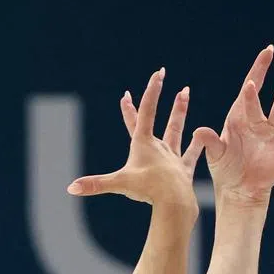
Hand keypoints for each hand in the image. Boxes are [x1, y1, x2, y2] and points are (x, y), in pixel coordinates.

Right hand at [67, 68, 203, 208]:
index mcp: (143, 144)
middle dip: (154, 96)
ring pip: (176, 129)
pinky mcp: (183, 169)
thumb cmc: (147, 189)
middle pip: (154, 117)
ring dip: (179, 111)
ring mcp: (172, 156)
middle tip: (161, 76)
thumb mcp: (118, 184)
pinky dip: (197, 146)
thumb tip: (71, 188)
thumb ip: (94, 184)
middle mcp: (158, 146)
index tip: (158, 73)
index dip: (150, 92)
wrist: (174, 200)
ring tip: (185, 93)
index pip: (145, 113)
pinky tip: (202, 137)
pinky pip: (191, 155)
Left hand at [192, 45, 273, 205]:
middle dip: (262, 74)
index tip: (265, 53)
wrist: (240, 189)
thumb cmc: (226, 170)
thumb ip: (210, 141)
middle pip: (260, 94)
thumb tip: (198, 130)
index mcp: (238, 119)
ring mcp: (273, 132)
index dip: (255, 72)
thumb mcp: (216, 155)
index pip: (246, 91)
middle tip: (268, 54)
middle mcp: (257, 121)